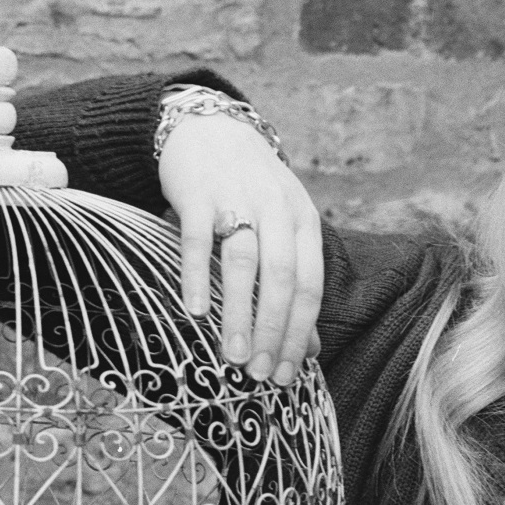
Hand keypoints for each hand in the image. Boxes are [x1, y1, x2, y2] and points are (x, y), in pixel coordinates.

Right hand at [158, 112, 322, 385]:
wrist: (210, 129)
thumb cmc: (250, 190)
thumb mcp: (283, 228)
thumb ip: (295, 284)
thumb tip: (308, 349)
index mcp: (304, 222)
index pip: (310, 286)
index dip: (299, 333)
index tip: (287, 375)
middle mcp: (278, 210)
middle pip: (282, 278)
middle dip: (273, 331)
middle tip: (261, 374)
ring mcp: (238, 199)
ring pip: (244, 262)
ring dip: (240, 313)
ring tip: (233, 357)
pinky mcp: (198, 193)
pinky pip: (198, 239)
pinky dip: (197, 275)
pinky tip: (194, 310)